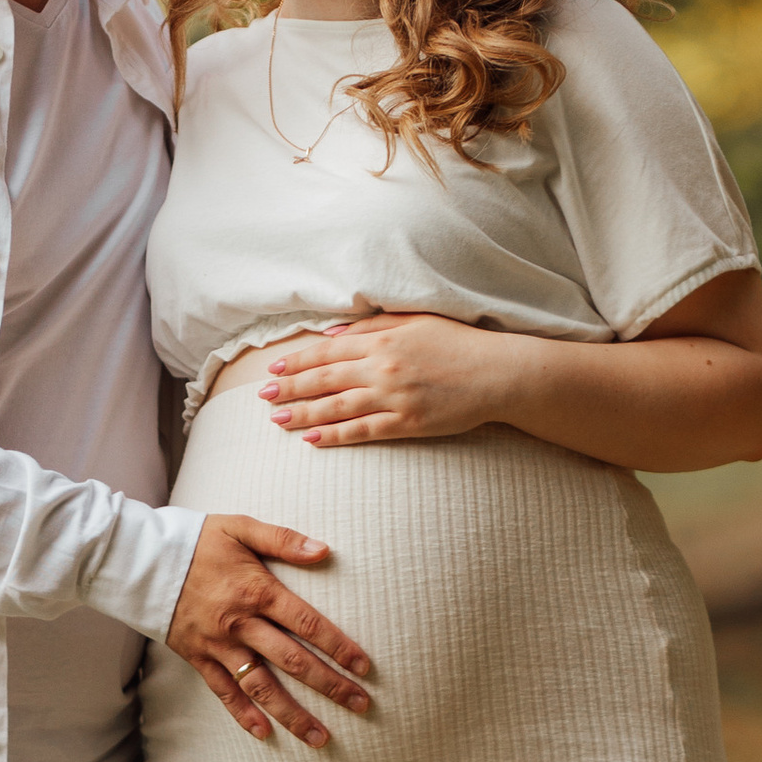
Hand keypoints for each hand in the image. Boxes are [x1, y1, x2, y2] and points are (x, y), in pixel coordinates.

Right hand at [166, 516, 374, 745]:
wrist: (140, 561)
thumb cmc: (196, 541)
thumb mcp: (240, 527)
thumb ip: (283, 539)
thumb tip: (324, 550)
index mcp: (256, 591)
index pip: (307, 624)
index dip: (338, 646)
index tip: (364, 667)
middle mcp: (240, 624)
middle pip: (293, 661)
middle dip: (330, 686)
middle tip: (361, 705)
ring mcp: (219, 646)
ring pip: (262, 687)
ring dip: (293, 714)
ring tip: (321, 737)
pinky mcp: (198, 659)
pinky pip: (224, 692)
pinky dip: (243, 715)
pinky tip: (266, 734)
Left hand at [264, 303, 519, 447]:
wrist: (498, 373)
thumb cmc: (459, 343)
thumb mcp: (416, 322)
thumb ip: (374, 326)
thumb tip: (334, 333)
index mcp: (383, 340)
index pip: (329, 350)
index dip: (299, 361)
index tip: (276, 369)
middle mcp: (383, 367)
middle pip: (325, 379)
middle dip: (290, 388)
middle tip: (263, 397)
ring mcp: (394, 398)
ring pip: (337, 407)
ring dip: (303, 414)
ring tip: (277, 419)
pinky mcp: (407, 424)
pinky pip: (362, 431)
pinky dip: (335, 436)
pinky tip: (312, 440)